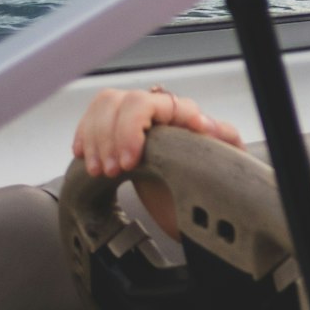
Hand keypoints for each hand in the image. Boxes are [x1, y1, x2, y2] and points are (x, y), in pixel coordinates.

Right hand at [71, 84, 243, 179]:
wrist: (203, 206)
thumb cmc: (215, 182)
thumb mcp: (225, 163)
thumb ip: (223, 138)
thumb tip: (204, 123)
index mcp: (182, 114)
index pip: (146, 103)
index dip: (131, 130)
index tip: (129, 162)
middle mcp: (158, 113)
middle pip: (118, 102)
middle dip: (109, 137)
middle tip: (112, 170)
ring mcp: (138, 122)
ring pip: (104, 107)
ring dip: (95, 139)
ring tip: (99, 170)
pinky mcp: (121, 136)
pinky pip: (94, 119)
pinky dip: (85, 136)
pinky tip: (85, 155)